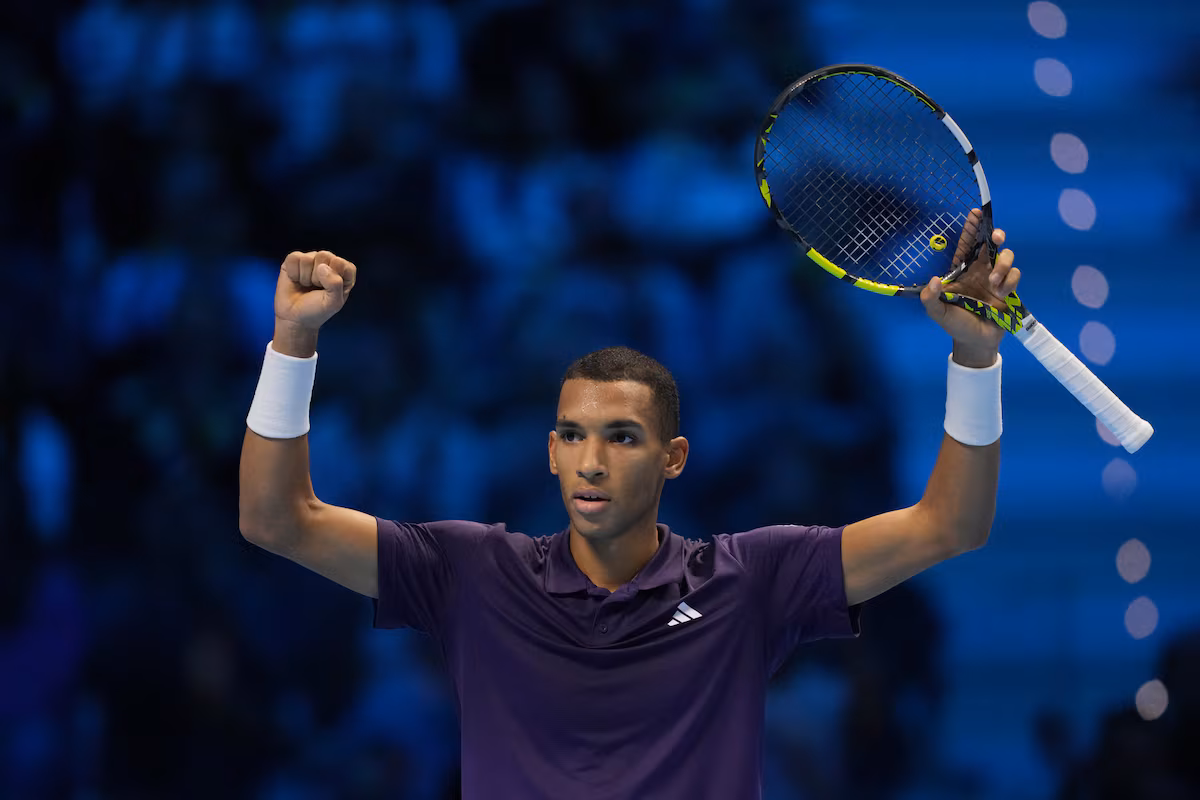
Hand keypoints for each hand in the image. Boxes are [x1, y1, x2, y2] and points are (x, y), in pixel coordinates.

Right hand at [274, 250, 357, 331]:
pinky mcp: (295, 260)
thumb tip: (322, 267)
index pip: (341, 263)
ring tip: (306, 286)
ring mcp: (312, 259)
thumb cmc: (317, 310)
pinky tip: (296, 280)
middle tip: (315, 288)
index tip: (328, 291)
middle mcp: (329, 261)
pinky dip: (293, 273)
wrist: (295, 318)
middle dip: (317, 277)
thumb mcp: (333, 303)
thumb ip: (335, 284)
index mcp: (344, 270)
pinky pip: (294, 258)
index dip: (332, 278)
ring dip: (305, 277)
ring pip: (307, 258)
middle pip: (324, 256)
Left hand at [919, 209, 1019, 366]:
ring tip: (993, 284)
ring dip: (1003, 265)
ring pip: (1006, 256)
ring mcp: (996, 277)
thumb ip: (931, 299)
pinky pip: (1015, 274)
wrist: (977, 342)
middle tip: (996, 238)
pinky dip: (1010, 281)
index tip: (975, 213)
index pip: (966, 244)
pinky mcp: (1009, 288)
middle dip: (996, 235)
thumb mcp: (938, 313)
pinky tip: (1000, 295)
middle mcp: (979, 269)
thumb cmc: (956, 325)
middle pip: (991, 243)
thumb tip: (933, 280)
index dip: (971, 228)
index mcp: (961, 270)